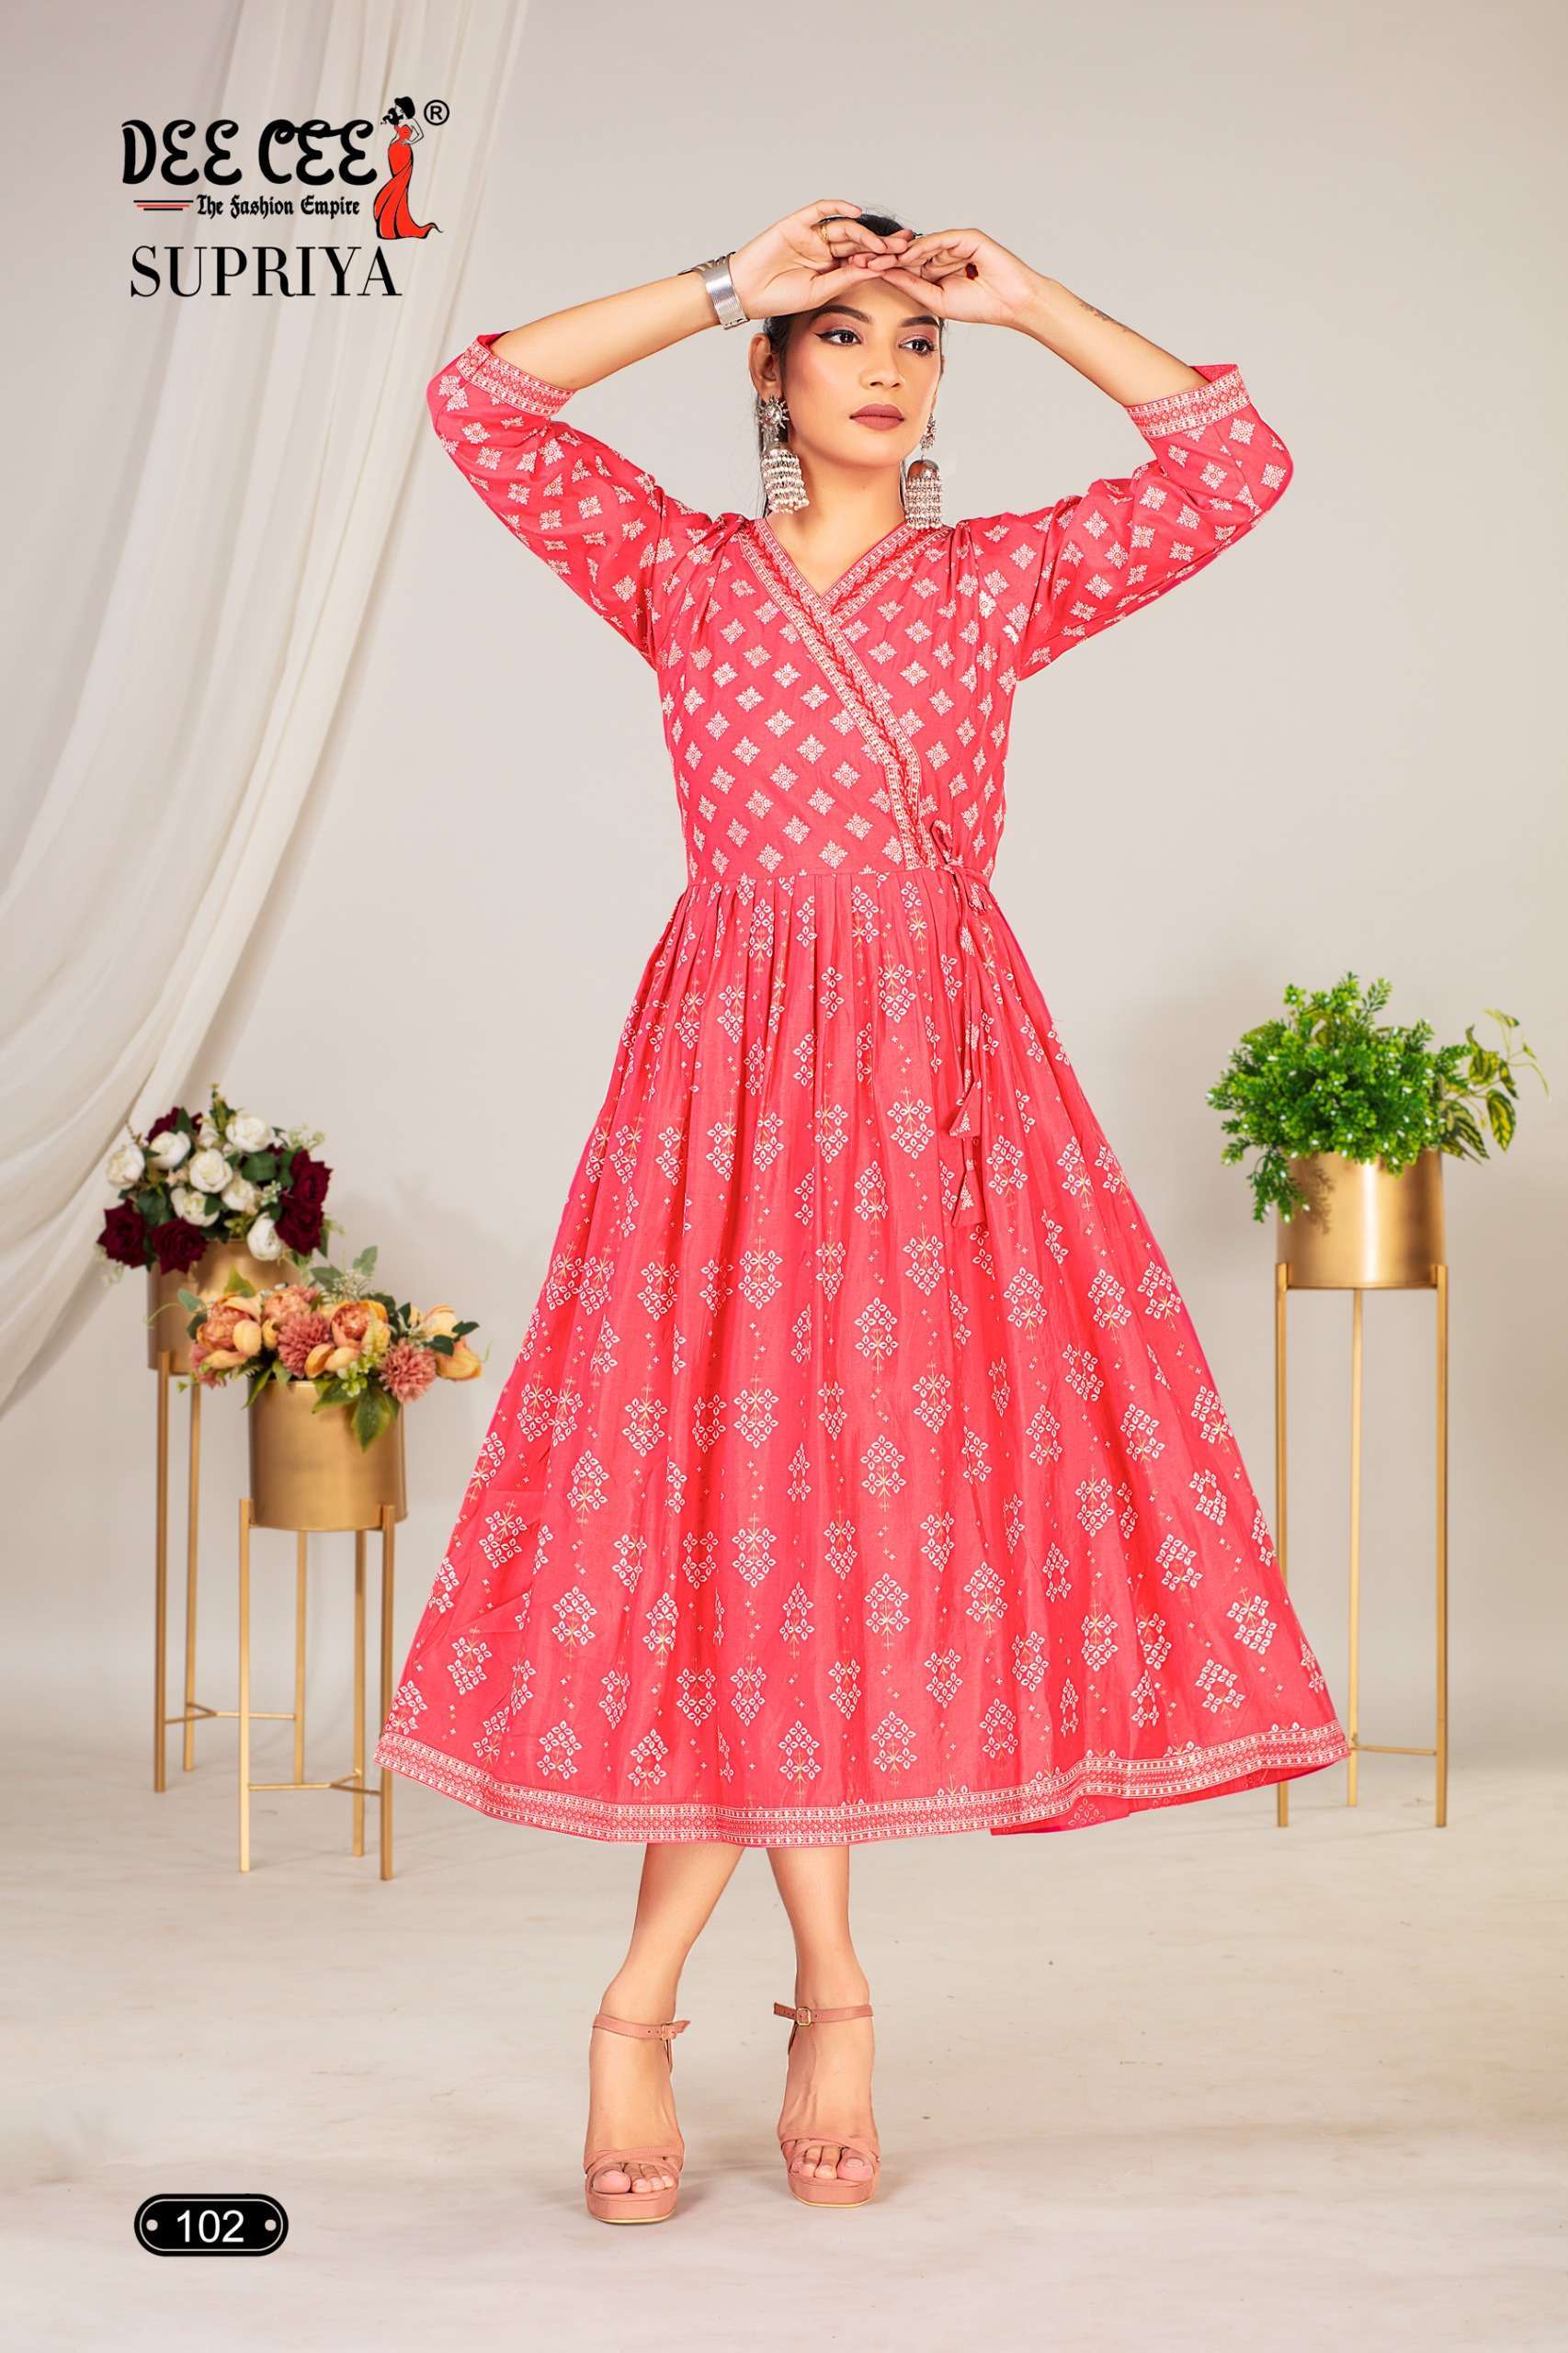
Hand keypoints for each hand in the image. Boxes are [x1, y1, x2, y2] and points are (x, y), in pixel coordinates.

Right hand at [729, 199, 915, 321]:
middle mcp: (824, 249)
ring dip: (865, 235)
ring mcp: (812, 234)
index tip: (905, 263)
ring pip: (845, 228)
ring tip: (882, 245)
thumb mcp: (820, 291)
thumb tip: (876, 269)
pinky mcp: (798, 223)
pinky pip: (821, 210)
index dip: (882, 259)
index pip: (862, 259)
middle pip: (859, 241)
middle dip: (882, 244)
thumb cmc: (779, 297)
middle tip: (904, 248)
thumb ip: (846, 278)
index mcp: (831, 268)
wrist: (747, 292)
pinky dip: (838, 207)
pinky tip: (856, 213)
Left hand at [868, 227, 1043, 329]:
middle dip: (884, 256)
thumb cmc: (979, 305)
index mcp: (935, 269)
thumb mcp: (937, 299)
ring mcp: (955, 243)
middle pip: (908, 252)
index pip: (904, 266)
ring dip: (898, 251)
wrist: (1010, 303)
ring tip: (877, 257)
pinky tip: (906, 254)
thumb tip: (886, 276)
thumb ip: (913, 285)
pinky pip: (940, 239)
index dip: (883, 268)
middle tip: (858, 259)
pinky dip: (923, 246)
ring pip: (920, 244)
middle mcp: (943, 253)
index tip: (858, 273)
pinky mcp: (967, 237)